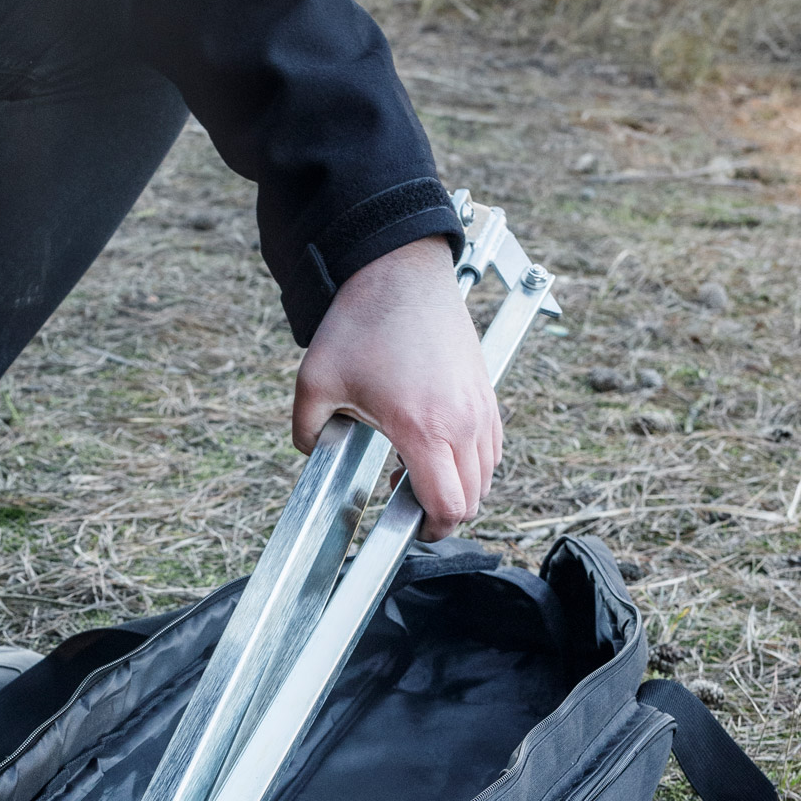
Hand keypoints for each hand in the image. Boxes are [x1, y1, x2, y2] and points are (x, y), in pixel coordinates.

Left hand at [292, 236, 501, 540]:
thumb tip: (312, 452)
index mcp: (423, 428)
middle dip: (443, 512)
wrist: (399, 270)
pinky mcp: (486, 389)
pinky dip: (474, 460)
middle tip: (407, 502)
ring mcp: (480, 405)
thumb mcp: (315, 383)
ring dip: (459, 485)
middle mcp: (462, 421)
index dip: (432, 530)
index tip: (412, 529)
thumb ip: (308, 431)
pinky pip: (492, 443)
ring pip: (487, 472)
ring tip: (419, 471)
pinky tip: (440, 446)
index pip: (449, 505)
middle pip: (474, 497)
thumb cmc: (361, 322)